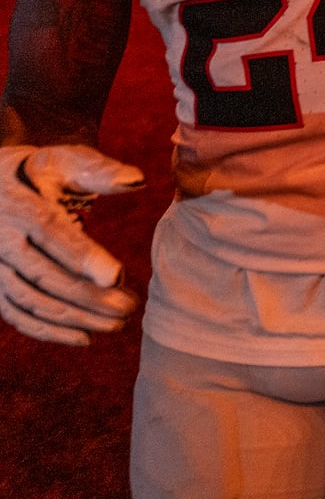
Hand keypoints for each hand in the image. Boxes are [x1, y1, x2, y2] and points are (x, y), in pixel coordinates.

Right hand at [0, 144, 143, 344]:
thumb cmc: (38, 172)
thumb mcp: (63, 161)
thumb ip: (98, 170)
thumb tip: (137, 180)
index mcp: (18, 205)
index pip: (50, 233)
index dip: (83, 256)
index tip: (119, 276)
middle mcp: (0, 239)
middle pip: (44, 274)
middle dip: (87, 295)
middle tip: (130, 307)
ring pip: (30, 299)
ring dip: (73, 317)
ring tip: (118, 324)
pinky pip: (15, 313)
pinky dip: (47, 330)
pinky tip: (84, 338)